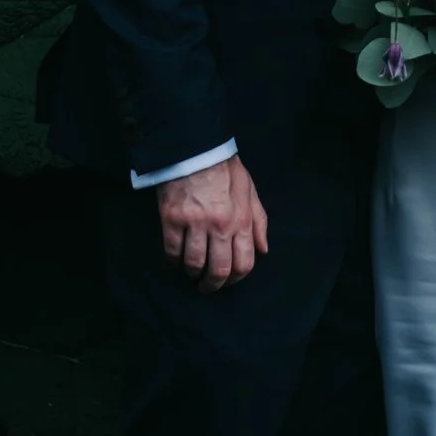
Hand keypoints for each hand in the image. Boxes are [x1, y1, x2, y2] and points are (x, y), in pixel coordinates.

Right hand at [156, 155, 268, 292]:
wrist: (195, 149)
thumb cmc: (224, 169)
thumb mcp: (250, 191)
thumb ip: (259, 222)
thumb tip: (263, 250)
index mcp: (242, 220)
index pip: (244, 263)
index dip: (236, 279)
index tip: (228, 281)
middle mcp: (220, 225)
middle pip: (219, 270)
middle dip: (213, 285)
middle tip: (207, 287)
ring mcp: (195, 223)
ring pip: (194, 264)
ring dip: (192, 274)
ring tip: (191, 273)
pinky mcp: (172, 219)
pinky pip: (172, 251)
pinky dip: (174, 261)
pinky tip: (176, 260)